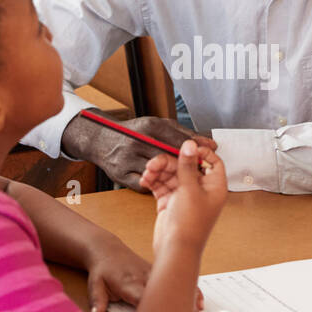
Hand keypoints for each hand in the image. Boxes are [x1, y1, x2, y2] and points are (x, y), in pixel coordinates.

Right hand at [63, 112, 216, 190]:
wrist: (100, 139)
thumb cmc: (134, 131)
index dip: (195, 148)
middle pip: (168, 157)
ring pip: (156, 172)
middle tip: (199, 171)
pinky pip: (143, 184)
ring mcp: (126, 159)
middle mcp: (136, 141)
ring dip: (169, 177)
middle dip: (184, 165)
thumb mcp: (159, 126)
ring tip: (180, 180)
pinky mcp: (120, 174)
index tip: (210, 152)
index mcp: (149, 126)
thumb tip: (208, 141)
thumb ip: (182, 134)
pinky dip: (154, 185)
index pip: (178, 140)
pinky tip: (160, 183)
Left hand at [85, 244, 204, 311]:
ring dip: (188, 298)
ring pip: (174, 285)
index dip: (156, 308)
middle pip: (164, 293)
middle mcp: (144, 277)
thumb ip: (97, 302)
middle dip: (179, 306)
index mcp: (128, 283)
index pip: (143, 297)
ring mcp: (153, 274)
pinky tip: (199, 300)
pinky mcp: (158, 272)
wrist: (107, 249)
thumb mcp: (95, 285)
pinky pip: (176, 280)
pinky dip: (188, 289)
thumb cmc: (101, 270)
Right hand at [145, 141, 226, 254]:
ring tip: (148, 173)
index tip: (185, 148)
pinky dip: (154, 181)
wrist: (175, 249)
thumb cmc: (190, 225)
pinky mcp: (171, 202)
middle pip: (186, 166)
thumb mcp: (189, 189)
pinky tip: (146, 181)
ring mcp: (185, 195)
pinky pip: (162, 185)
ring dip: (158, 171)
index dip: (200, 152)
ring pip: (171, 174)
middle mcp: (201, 189)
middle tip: (155, 163)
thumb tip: (190, 145)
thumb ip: (187, 165)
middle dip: (169, 162)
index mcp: (215, 186)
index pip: (212, 161)